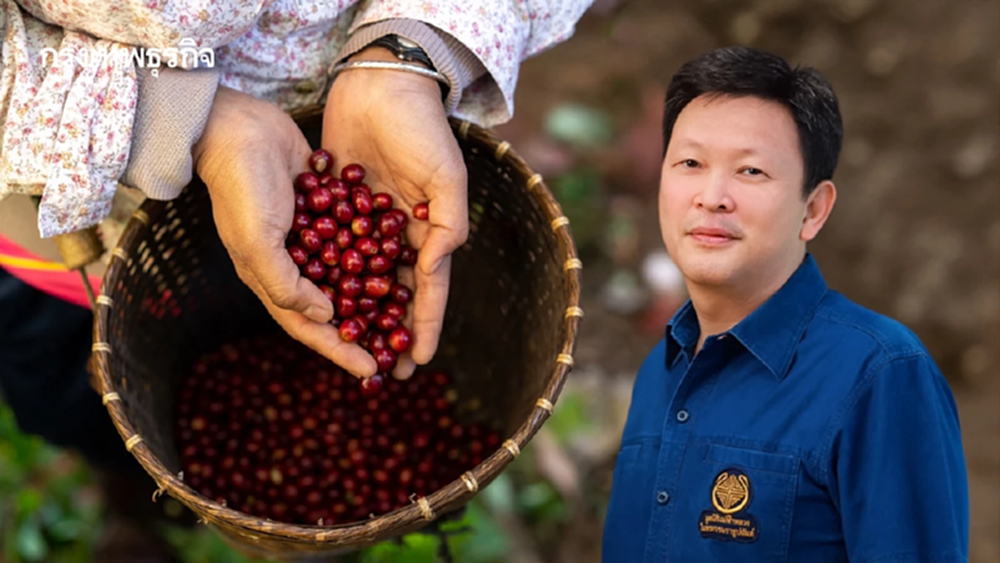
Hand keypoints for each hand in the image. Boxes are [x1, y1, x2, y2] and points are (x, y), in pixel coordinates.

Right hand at [193, 86, 377, 377]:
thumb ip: (286, 284)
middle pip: (335, 307)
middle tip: (396, 349)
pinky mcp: (326, 208)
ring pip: (348, 274)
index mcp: (271, 276)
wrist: (240, 128)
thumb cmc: (242, 188)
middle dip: (363, 330)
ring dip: (374, 293)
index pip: (310, 326)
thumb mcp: (257, 244)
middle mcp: (293, 261)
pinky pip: (354, 237)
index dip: (340, 350)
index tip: (372, 370)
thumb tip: (326, 316)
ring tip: (407, 311)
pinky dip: (374, 251)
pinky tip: (404, 260)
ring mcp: (310, 235)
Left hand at [323, 48, 468, 378]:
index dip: (424, 326)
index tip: (418, 361)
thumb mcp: (447, 176)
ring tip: (349, 345)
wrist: (381, 86)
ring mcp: (370, 224)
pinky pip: (335, 249)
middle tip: (384, 369)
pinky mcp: (341, 208)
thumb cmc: (422, 130)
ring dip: (358, 313)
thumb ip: (449, 224)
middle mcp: (402, 235)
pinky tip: (317, 301)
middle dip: (391, 331)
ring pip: (362, 279)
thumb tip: (437, 268)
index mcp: (432, 231)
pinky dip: (330, 275)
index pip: (428, 290)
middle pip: (395, 294)